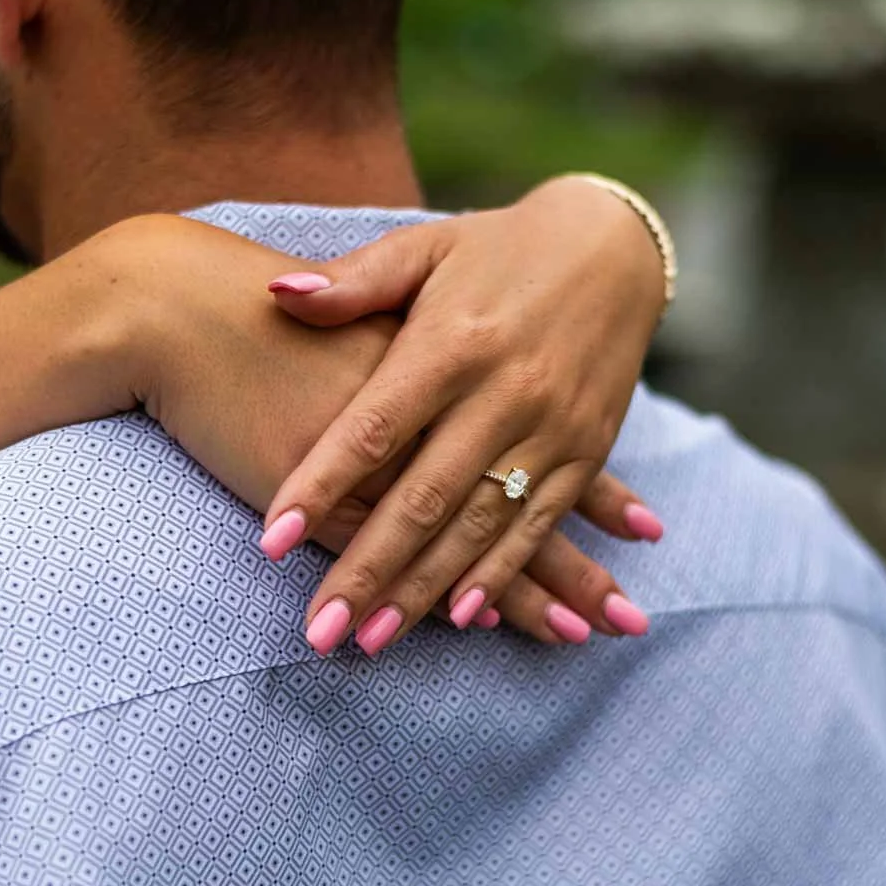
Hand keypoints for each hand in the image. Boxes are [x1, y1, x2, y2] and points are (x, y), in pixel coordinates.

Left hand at [256, 174, 667, 650]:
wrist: (614, 245)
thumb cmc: (497, 249)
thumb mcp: (423, 248)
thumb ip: (353, 283)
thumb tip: (275, 292)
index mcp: (452, 341)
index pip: (375, 427)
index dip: (321, 485)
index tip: (271, 541)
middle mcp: (504, 391)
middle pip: (424, 497)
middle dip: (369, 571)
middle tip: (319, 630)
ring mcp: (551, 427)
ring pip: (479, 525)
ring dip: (425, 590)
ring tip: (371, 640)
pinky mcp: (587, 451)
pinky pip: (541, 524)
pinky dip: (503, 573)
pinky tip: (463, 618)